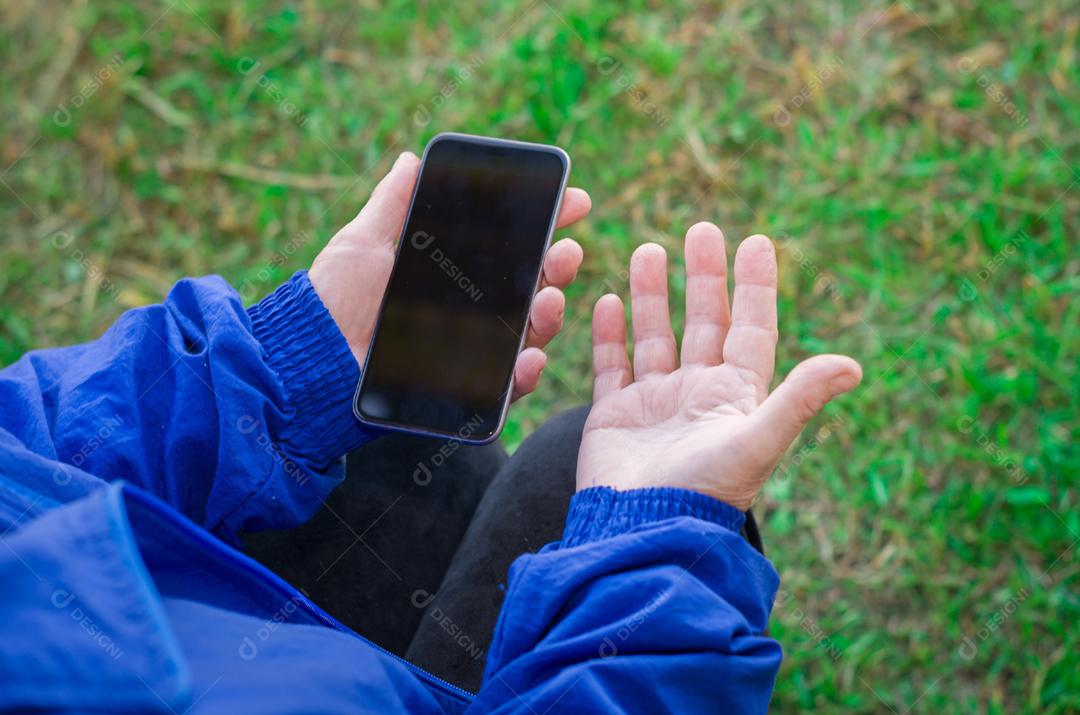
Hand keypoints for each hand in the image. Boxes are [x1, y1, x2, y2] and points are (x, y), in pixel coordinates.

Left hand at [309, 152, 591, 399]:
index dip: (547, 221)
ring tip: (550, 298)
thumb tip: (411, 159)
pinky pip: (508, 384)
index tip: (574, 200)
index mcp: (453, 271)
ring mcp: (473, 348)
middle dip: (560, 265)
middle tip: (566, 251)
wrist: (310, 359)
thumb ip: (393, 204)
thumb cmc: (333, 299)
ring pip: (530, 331)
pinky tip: (530, 356)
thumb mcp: (363, 243)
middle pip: (532, 286)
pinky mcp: (467, 387)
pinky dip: (526, 371)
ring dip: (551, 314)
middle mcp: (471, 309)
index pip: (512, 245)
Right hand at [576, 223, 861, 509]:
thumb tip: (853, 365)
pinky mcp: (614, 415)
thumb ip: (799, 399)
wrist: (641, 528)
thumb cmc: (703, 490)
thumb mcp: (757, 441)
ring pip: (655, 335)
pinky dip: (610, 334)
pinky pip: (612, 365)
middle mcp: (697, 393)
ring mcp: (655, 402)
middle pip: (704, 322)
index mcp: (734, 396)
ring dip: (654, 294)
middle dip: (704, 276)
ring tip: (649, 251)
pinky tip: (610, 301)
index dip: (755, 286)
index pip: (750, 329)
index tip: (756, 241)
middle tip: (701, 230)